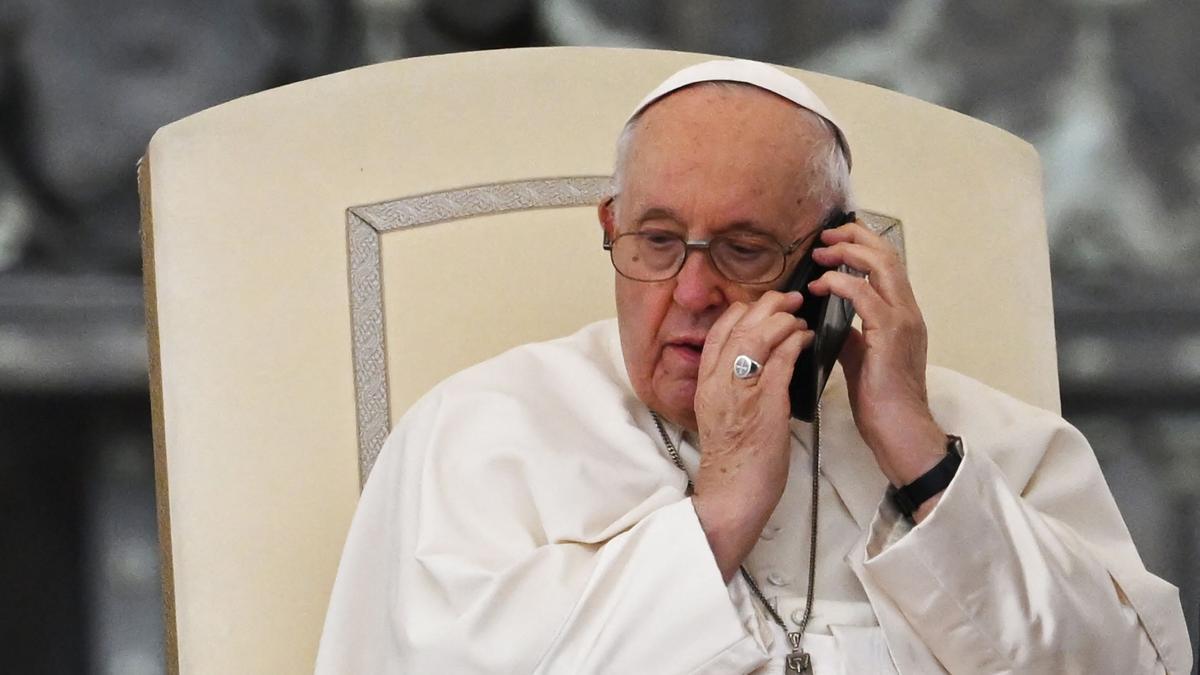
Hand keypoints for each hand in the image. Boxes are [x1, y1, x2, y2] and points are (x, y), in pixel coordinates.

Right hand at [691, 290, 811, 579]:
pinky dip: (795, 342)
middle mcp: (718, 380)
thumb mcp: (722, 414)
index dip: (742, 311)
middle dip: (767, 305)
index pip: (718, 330)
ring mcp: (740, 389)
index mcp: (705, 381)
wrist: (733, 493)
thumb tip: (754, 365)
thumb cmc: (734, 459)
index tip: (762, 306)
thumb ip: (733, 386)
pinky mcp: (764, 403)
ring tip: (800, 317)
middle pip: (739, 324)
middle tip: (789, 300)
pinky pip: (781, 359)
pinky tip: (807, 339)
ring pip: (759, 335)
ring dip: (784, 320)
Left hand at [807, 221, 946, 497]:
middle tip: (823, 236)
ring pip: (881, 266)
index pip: (887, 263)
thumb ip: (850, 331)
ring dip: (846, 253)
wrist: (899, 429)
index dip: (861, 244)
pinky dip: (841, 282)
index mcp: (903, 314)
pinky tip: (821, 284)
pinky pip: (865, 295)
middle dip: (854, 237)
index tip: (832, 240)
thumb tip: (826, 315)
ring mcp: (903, 321)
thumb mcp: (860, 356)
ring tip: (820, 254)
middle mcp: (908, 311)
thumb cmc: (880, 398)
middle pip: (887, 254)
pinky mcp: (890, 335)